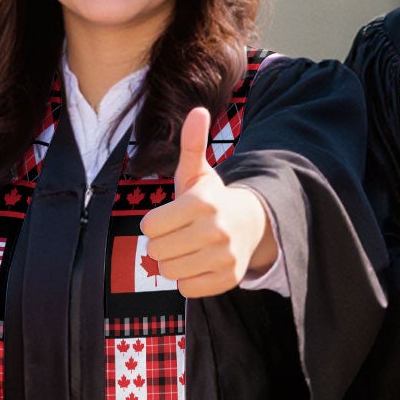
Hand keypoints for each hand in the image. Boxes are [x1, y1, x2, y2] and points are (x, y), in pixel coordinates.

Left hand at [137, 106, 274, 297]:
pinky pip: (186, 288)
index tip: (168, 218)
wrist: (250, 224)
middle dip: (160, 244)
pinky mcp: (228, 279)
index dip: (153, 223)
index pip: (149, 226)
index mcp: (203, 203)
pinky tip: (198, 263)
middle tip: (177, 235)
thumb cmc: (211, 199)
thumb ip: (192, 144)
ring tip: (186, 249)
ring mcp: (224, 257)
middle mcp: (216, 231)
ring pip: (169, 272)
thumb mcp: (198, 172)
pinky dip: (187, 279)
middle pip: (156, 251)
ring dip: (172, 262)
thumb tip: (198, 110)